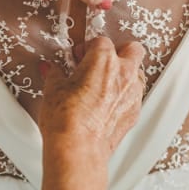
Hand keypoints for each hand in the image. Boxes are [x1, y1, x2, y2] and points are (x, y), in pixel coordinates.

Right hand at [38, 37, 145, 182]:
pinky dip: (124, 97)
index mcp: (104, 60)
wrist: (78, 148)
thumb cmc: (66, 118)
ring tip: (103, 85)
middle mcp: (124, 73)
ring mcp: (132, 94)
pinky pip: (134, 97)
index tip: (78, 57)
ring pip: (137, 73)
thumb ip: (55, 74)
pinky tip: (106, 106)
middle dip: (119, 52)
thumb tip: (51, 70)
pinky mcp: (134, 113)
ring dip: (124, 74)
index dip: (88, 48)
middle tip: (100, 62)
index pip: (101, 41)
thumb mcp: (53, 89)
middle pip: (132, 49)